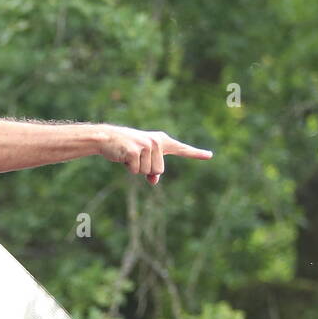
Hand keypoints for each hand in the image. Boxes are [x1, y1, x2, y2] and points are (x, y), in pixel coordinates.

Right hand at [95, 124, 212, 184]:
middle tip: (135, 158)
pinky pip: (137, 171)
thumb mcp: (141, 160)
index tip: (210, 155)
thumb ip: (152, 171)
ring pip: (148, 172)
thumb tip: (154, 180)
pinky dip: (129, 168)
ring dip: (136, 168)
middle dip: (146, 170)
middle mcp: (157, 141)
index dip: (196, 153)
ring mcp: (147, 146)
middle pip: (159, 171)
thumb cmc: (126, 149)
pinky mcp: (135, 151)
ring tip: (129, 155)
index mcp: (161, 141)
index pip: (182, 149)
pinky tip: (124, 156)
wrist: (107, 138)